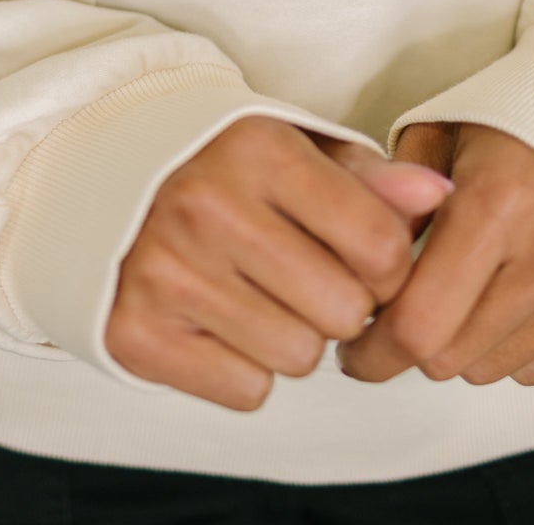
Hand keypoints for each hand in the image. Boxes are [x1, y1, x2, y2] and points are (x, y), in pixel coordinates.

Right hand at [103, 114, 455, 410]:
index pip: (382, 246)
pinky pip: (246, 390)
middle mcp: (208, 207)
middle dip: (340, 303)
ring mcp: (167, 272)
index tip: (358, 251)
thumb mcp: (292, 143)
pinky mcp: (136, 331)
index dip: (386, 262)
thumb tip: (437, 199)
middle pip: (347, 312)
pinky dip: (244, 366)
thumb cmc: (216, 161)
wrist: (96, 171)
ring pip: (298, 358)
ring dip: (291, 335)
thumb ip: (368, 176)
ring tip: (256, 291)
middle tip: (301, 273)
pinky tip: (219, 318)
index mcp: (257, 150)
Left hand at [333, 120, 533, 385]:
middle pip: (452, 359)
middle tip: (403, 310)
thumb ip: (390, 196)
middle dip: (415, 341)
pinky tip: (515, 289)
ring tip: (468, 283)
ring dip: (466, 340)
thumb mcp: (437, 130)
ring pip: (494, 369)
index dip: (372, 350)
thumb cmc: (521, 115)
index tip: (354, 346)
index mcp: (500, 202)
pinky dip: (516, 342)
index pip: (419, 326)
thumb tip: (356, 270)